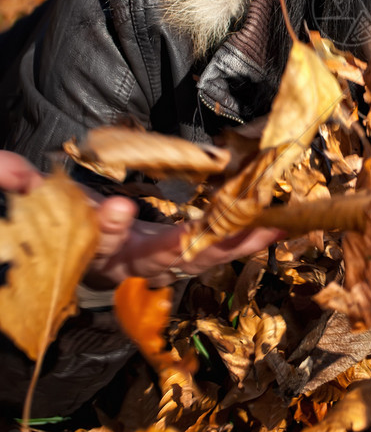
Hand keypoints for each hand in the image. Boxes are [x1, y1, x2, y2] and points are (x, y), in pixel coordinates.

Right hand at [0, 150, 283, 289]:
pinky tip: (277, 221)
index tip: (117, 206)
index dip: (107, 229)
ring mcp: (160, 260)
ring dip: (244, 239)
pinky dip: (246, 234)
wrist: (71, 251)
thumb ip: (13, 186)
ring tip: (281, 222)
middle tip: (248, 224)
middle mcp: (132, 263)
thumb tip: (7, 168)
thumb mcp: (27, 206)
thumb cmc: (53, 226)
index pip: (100, 244)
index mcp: (95, 251)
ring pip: (206, 256)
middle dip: (214, 242)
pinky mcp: (181, 252)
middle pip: (173, 259)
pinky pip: (217, 246)